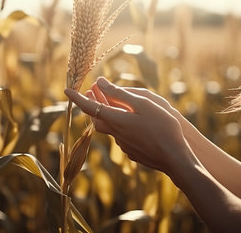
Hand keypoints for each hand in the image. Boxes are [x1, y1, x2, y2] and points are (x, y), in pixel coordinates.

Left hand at [64, 77, 194, 174]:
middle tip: (90, 94)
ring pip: (109, 129)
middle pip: (97, 119)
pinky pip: (122, 137)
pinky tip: (132, 125)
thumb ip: (120, 94)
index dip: (76, 98)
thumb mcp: (143, 104)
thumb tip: (100, 82)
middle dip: (92, 106)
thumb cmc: (162, 127)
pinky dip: (120, 127)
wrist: (174, 157)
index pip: (89, 107)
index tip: (65, 89)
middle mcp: (115, 134)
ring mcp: (124, 145)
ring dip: (106, 116)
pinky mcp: (133, 152)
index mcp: (115, 120)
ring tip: (111, 106)